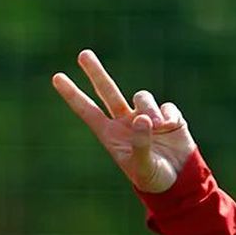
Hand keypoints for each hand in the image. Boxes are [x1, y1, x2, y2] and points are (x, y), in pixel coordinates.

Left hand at [52, 50, 196, 192]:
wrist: (178, 180)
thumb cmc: (153, 178)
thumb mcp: (143, 166)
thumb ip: (141, 144)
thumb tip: (142, 118)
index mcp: (110, 135)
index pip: (87, 111)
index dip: (72, 95)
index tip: (56, 78)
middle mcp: (124, 122)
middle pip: (107, 91)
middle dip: (95, 72)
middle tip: (83, 54)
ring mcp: (144, 115)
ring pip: (141, 96)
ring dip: (149, 109)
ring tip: (158, 128)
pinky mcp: (166, 114)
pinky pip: (165, 106)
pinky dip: (168, 116)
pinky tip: (171, 129)